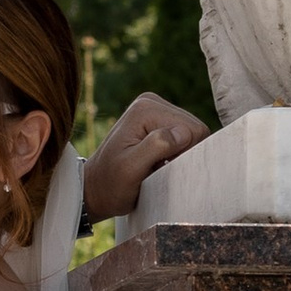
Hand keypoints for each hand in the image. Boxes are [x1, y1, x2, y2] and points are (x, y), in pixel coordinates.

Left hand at [80, 94, 207, 223]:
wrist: (95, 189)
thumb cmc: (110, 184)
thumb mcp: (130, 169)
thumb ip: (156, 146)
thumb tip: (183, 133)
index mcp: (146, 108)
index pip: (193, 129)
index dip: (185, 154)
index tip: (161, 168)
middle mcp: (151, 102)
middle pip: (194, 129)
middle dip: (182, 153)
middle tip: (157, 168)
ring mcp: (155, 109)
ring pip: (191, 134)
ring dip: (178, 155)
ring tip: (155, 166)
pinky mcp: (158, 121)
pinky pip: (184, 137)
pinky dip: (176, 153)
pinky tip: (157, 161)